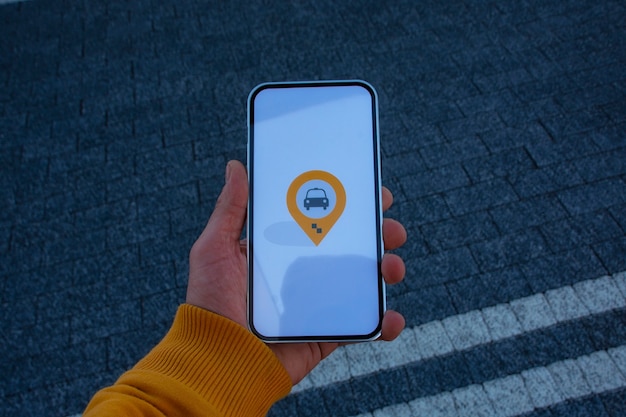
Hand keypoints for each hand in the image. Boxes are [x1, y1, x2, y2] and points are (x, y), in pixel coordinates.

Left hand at [186, 160, 406, 384]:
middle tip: (391, 228)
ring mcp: (318, 304)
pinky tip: (391, 318)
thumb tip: (236, 167)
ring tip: (393, 267)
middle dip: (378, 234)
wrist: (216, 360)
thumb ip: (230, 210)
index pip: (321, 220)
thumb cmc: (210, 303)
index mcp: (281, 250)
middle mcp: (303, 274)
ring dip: (388, 270)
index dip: (348, 205)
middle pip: (350, 248)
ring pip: (364, 282)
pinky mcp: (325, 334)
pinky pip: (362, 326)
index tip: (370, 192)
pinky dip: (384, 323)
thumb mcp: (214, 248)